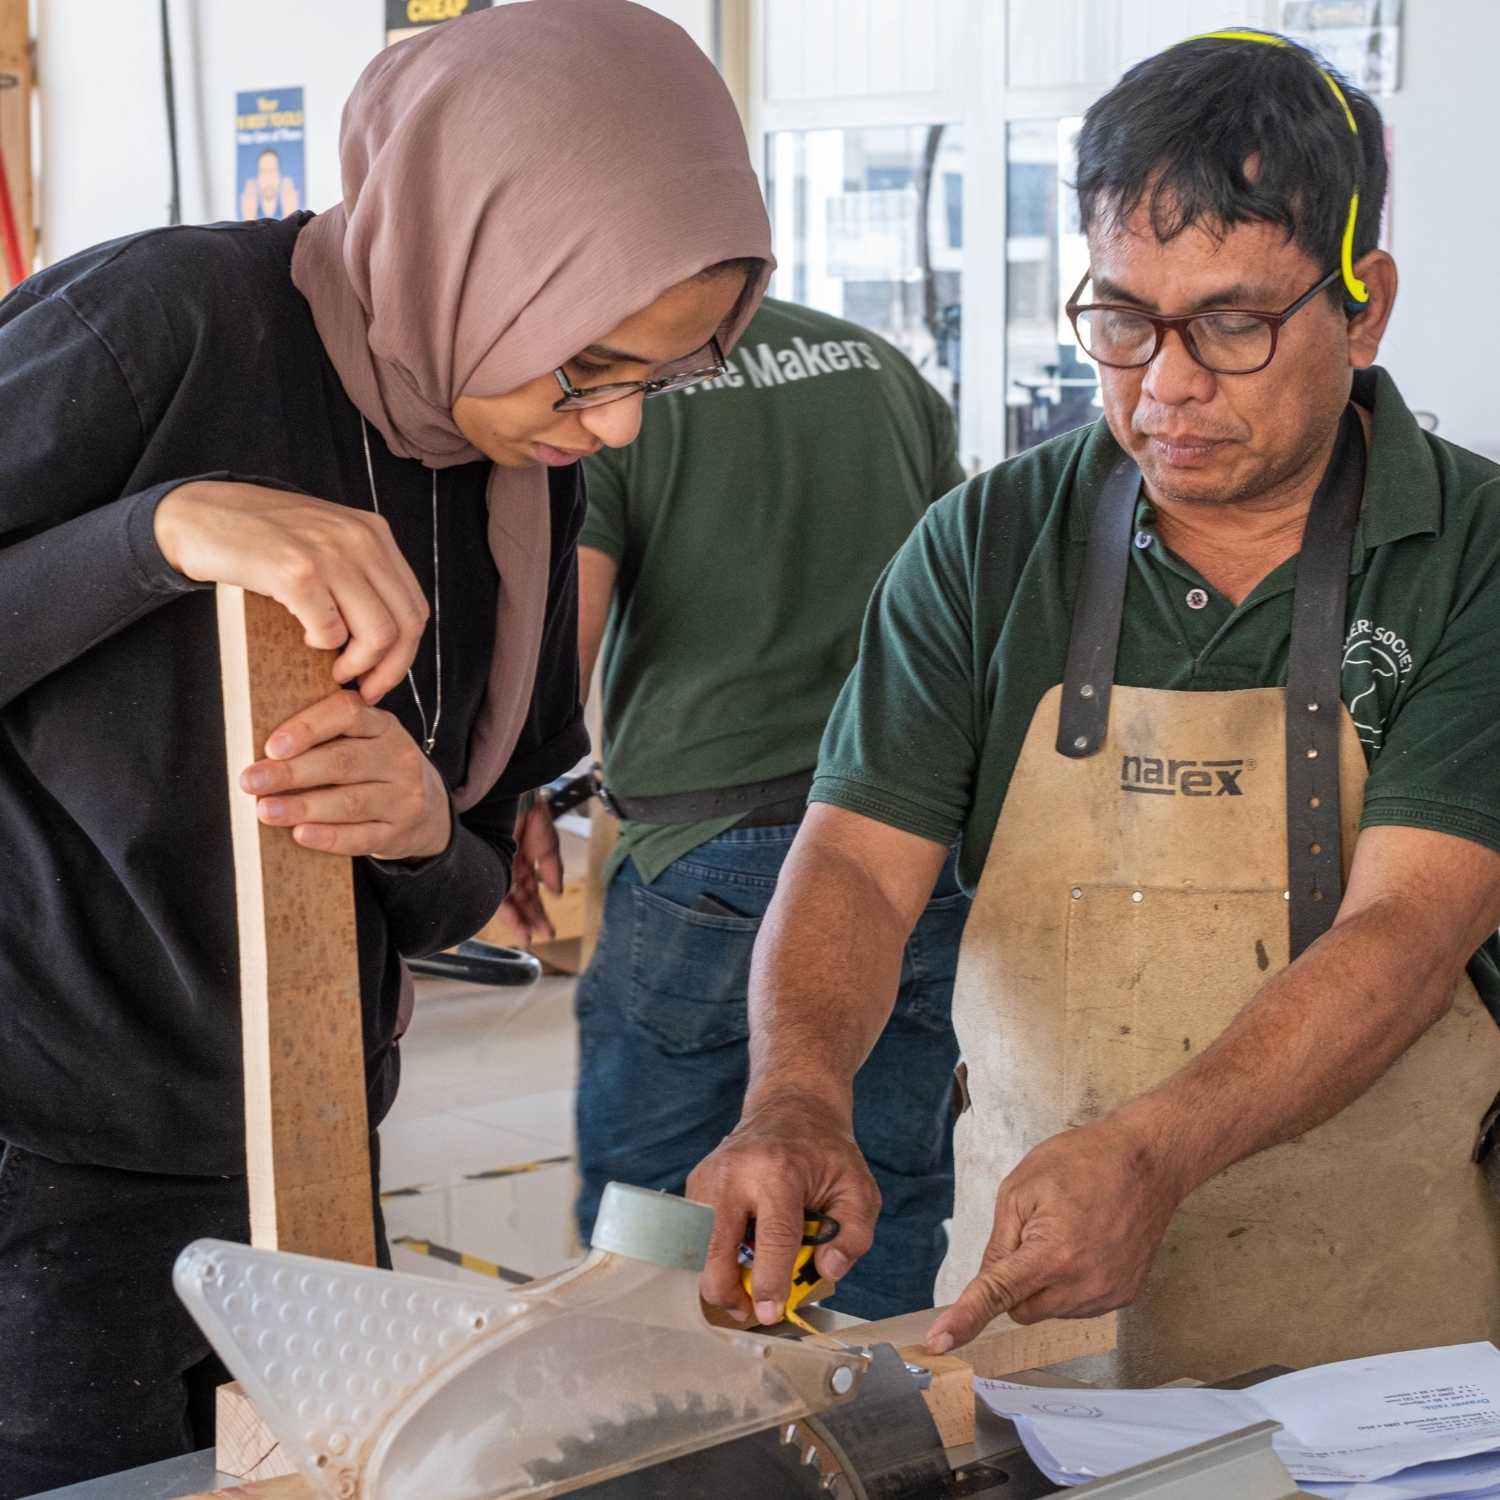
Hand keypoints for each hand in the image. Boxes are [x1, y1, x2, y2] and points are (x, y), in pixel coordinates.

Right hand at [154, 480, 428, 703]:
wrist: (198, 514)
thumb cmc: (261, 537)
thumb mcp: (326, 539)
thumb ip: (360, 572)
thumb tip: (389, 636)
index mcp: (374, 532)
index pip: (415, 607)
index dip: (406, 653)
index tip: (382, 677)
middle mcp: (360, 538)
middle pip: (405, 625)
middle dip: (390, 669)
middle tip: (362, 688)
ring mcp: (330, 552)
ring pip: (378, 633)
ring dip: (357, 665)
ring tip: (334, 669)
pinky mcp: (297, 571)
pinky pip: (330, 631)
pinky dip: (322, 646)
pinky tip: (305, 639)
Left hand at [240, 690, 451, 859]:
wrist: (429, 810)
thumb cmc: (377, 769)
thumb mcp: (366, 741)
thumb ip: (328, 736)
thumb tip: (264, 750)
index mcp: (384, 726)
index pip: (348, 714)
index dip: (308, 727)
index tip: (272, 746)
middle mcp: (399, 759)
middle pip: (344, 762)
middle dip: (293, 772)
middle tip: (252, 781)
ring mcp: (403, 798)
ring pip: (350, 802)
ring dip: (303, 806)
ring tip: (265, 811)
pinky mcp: (398, 833)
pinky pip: (361, 837)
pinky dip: (329, 837)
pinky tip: (301, 834)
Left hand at [495, 803, 563, 942]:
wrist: (511, 791)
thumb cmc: (528, 808)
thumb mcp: (548, 842)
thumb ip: (553, 868)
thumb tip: (557, 893)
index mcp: (522, 861)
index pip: (530, 892)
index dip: (539, 912)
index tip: (548, 930)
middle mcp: (508, 866)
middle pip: (519, 899)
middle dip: (531, 919)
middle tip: (540, 936)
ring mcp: (496, 864)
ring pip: (507, 899)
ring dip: (518, 919)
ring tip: (528, 935)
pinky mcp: (486, 862)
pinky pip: (494, 890)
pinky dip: (506, 906)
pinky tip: (516, 920)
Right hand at [686, 1088, 880, 1324]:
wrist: (791, 1107)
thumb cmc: (826, 1153)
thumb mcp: (859, 1188)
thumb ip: (854, 1235)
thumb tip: (826, 1270)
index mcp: (780, 1172)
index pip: (772, 1238)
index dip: (770, 1283)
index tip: (769, 1314)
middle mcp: (735, 1173)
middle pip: (715, 1252)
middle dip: (729, 1293)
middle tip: (751, 1309)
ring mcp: (709, 1177)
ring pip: (699, 1249)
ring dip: (722, 1275)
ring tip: (751, 1276)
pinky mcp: (695, 1184)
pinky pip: (698, 1235)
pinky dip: (717, 1253)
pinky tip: (744, 1245)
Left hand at [925, 1115, 1183, 1354]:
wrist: (1146, 1161)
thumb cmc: (1081, 1162)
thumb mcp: (1020, 1188)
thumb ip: (999, 1243)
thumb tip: (986, 1283)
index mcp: (1052, 1254)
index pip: (997, 1294)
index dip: (965, 1318)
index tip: (939, 1342)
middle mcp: (1083, 1285)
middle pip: (1022, 1310)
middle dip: (1016, 1282)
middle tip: (1033, 1235)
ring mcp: (1108, 1294)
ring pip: (1051, 1311)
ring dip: (1045, 1284)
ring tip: (1068, 1233)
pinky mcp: (1125, 1296)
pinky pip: (1079, 1306)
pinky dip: (1071, 1285)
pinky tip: (1086, 1247)